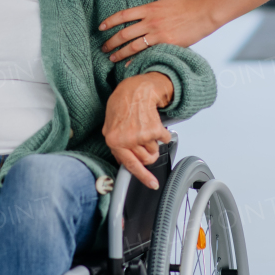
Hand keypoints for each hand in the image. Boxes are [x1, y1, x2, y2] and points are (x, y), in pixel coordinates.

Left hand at [100, 0, 218, 61]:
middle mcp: (151, 22)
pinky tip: (128, 65)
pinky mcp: (167, 44)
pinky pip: (148, 53)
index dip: (110, 21)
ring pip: (133, 46)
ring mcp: (158, 34)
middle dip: (111, 42)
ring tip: (112, 58)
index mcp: (150, 8)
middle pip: (124, 33)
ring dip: (120, 53)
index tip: (101, 27)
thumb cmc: (188, 3)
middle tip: (103, 47)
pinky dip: (136, 60)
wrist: (204, 14)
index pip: (124, 15)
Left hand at [102, 73, 173, 188]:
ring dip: (153, 143)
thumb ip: (115, 144)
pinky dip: (163, 134)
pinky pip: (164, 140)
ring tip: (145, 129)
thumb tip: (122, 160)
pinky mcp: (155, 129)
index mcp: (114, 141)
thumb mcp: (109, 126)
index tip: (152, 184)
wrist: (135, 89)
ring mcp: (142, 136)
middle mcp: (128, 140)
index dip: (142, 177)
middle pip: (145, 160)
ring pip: (154, 152)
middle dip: (148, 155)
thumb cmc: (121, 105)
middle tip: (145, 144)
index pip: (130, 165)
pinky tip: (153, 124)